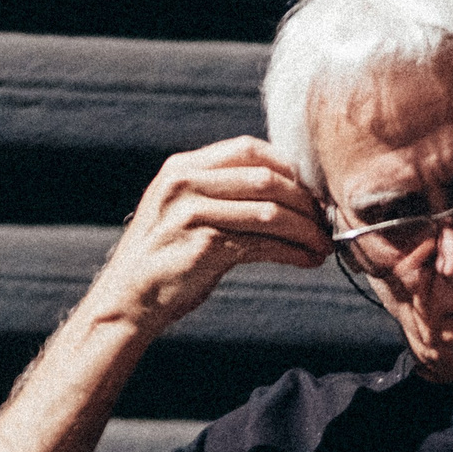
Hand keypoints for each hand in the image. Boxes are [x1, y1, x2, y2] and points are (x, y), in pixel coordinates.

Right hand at [85, 137, 330, 334]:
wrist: (126, 302)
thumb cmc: (162, 261)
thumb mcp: (183, 212)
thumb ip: (219, 193)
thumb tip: (281, 191)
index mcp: (182, 167)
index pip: (248, 149)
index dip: (287, 167)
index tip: (308, 191)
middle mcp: (186, 183)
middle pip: (266, 178)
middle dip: (305, 201)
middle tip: (325, 220)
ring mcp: (194, 214)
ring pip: (270, 212)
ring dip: (306, 230)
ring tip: (323, 245)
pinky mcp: (205, 247)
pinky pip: (263, 243)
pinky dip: (293, 252)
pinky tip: (307, 260)